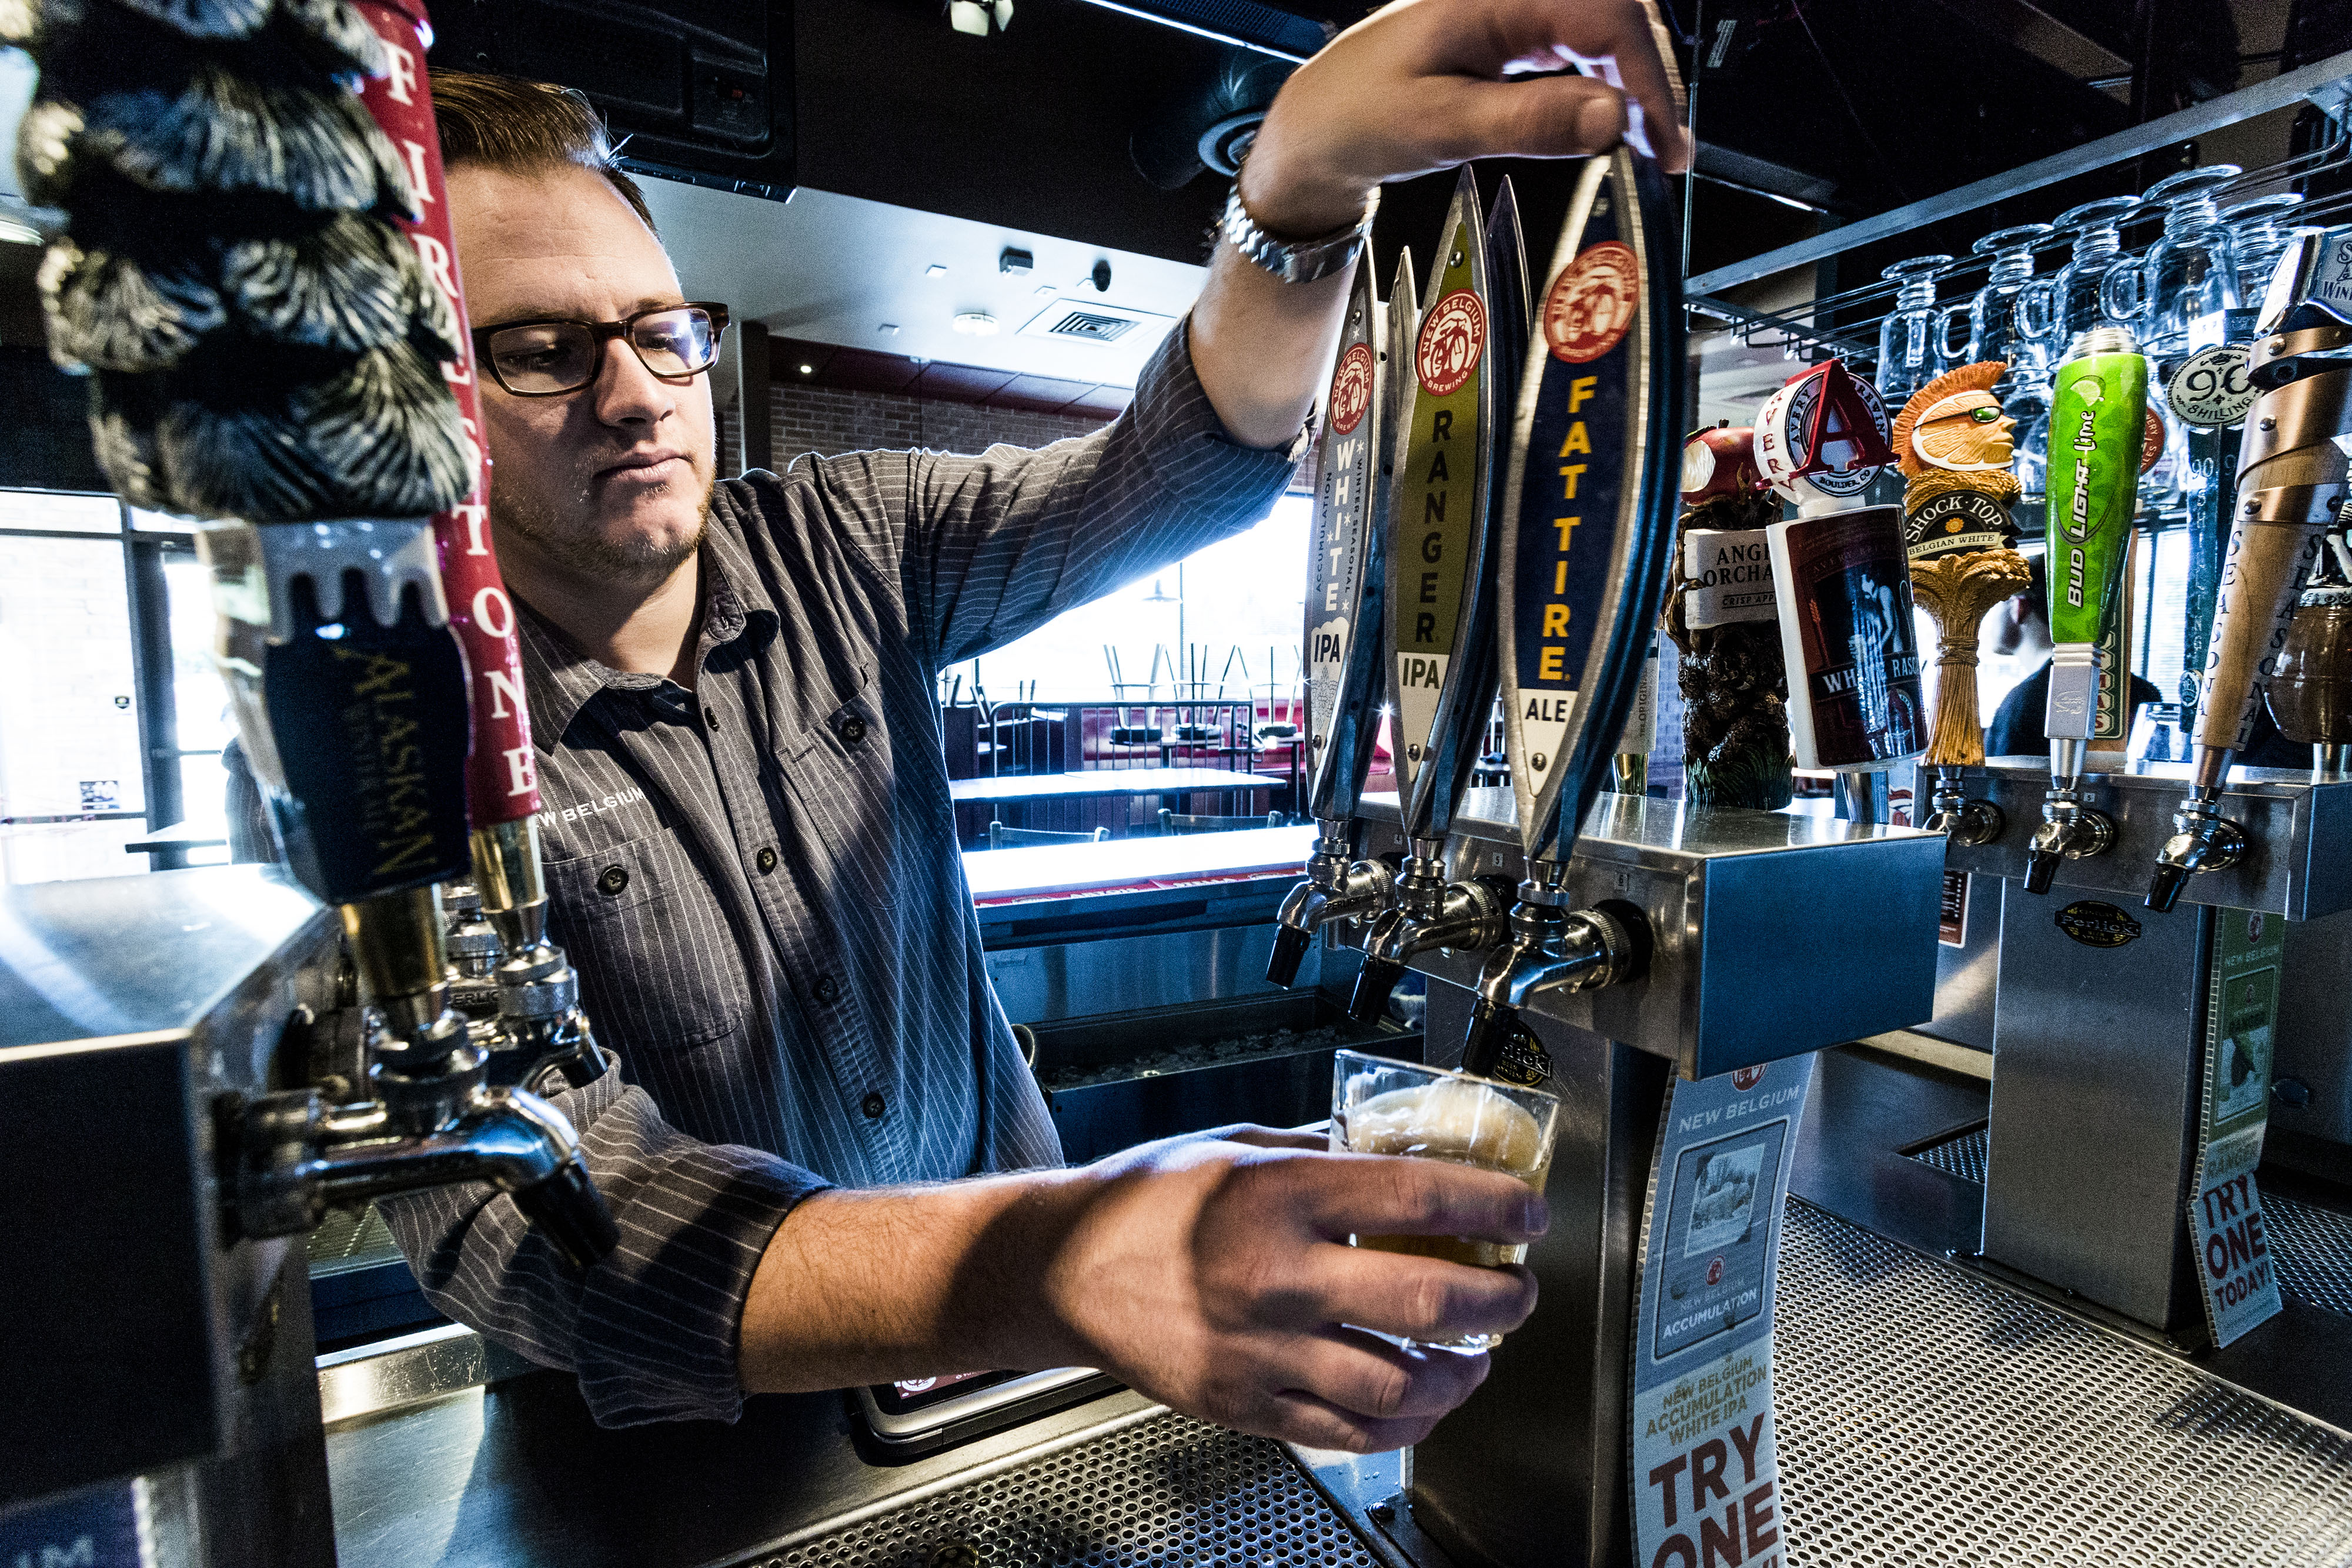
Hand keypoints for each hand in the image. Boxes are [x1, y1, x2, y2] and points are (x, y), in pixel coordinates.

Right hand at [1034, 1128, 1544, 1451]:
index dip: (1494, 1206)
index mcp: (1280, 1196)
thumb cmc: (1144, 1201)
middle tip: (1521, 1289)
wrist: (1061, 1270)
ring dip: (1464, 1374)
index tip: (1527, 1211)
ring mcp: (1263, 1351)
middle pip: (1429, 1302)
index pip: (1420, 1200)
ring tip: (1480, 1356)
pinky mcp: (1246, 1405)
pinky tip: (1425, 1402)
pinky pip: (1349, 1432)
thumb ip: (1320, 1155)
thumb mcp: (1237, 1146)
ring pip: (1401, 1386)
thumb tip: (1398, 1157)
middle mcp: (1277, 1276)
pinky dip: (1406, 1425)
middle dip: (1503, 1300)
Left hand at [1243, 0, 1690, 236]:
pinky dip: (1603, 82)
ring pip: (1601, 30)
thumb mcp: (1443, 126)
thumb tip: (1613, 118)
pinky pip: (1576, 45)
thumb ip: (1529, 121)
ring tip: (1647, 145)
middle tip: (1664, 151)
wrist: (1316, 124)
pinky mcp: (1511, 33)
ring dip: (1631, 82)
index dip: (1648, 78)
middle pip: (1614, 15)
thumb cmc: (1357, 115)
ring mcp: (1511, 10)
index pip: (1605, 16)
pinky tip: (1610, 122)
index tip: (1662, 140)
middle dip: (1649, 78)